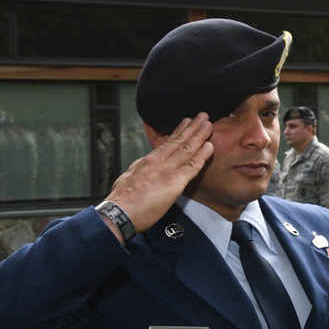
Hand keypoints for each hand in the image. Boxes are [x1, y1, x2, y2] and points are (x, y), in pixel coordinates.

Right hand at [100, 113, 213, 238]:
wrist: (118, 212)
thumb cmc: (121, 201)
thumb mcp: (128, 178)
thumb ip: (140, 171)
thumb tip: (143, 168)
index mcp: (147, 161)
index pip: (167, 143)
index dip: (178, 132)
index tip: (186, 123)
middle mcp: (157, 162)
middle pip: (178, 140)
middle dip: (192, 127)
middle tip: (202, 115)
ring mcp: (166, 171)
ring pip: (186, 149)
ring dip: (199, 135)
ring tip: (208, 124)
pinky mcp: (173, 183)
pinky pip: (191, 167)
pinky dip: (201, 156)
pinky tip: (209, 146)